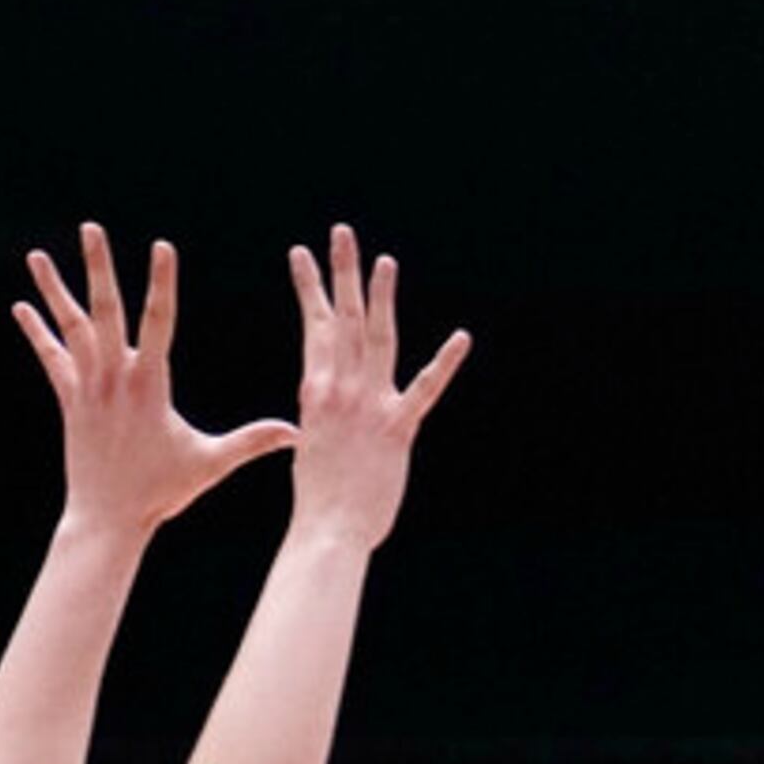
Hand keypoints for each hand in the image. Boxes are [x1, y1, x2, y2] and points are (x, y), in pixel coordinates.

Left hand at [15, 225, 296, 534]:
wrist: (106, 518)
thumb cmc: (160, 492)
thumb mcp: (210, 463)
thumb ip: (252, 442)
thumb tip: (297, 433)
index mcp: (149, 385)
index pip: (158, 322)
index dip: (161, 283)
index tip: (163, 246)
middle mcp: (114, 378)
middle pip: (105, 311)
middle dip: (98, 267)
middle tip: (91, 228)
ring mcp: (87, 387)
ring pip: (70, 328)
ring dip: (54, 290)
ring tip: (37, 256)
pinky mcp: (70, 400)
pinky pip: (51, 358)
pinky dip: (37, 332)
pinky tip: (22, 306)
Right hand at [285, 222, 473, 545]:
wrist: (328, 531)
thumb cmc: (319, 501)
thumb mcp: (311, 449)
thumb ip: (318, 424)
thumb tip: (316, 422)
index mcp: (314, 391)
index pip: (313, 327)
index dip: (311, 288)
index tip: (302, 254)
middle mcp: (340, 390)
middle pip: (342, 320)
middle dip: (341, 273)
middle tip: (341, 233)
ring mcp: (370, 406)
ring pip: (377, 339)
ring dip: (381, 297)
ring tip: (384, 261)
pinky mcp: (399, 428)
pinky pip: (425, 389)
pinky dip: (444, 363)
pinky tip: (461, 338)